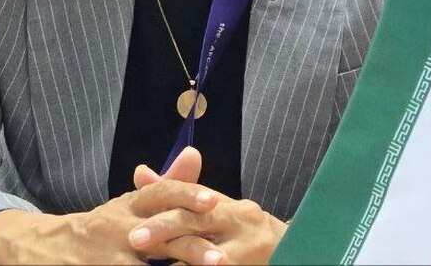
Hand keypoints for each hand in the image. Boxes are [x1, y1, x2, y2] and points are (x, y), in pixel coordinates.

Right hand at [0, 148, 215, 264]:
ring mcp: (104, 259)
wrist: (39, 249)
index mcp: (128, 207)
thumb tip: (195, 153)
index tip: (214, 202)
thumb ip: (165, 184)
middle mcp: (117, 230)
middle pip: (159, 237)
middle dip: (191, 251)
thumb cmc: (98, 228)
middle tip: (222, 260)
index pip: (160, 193)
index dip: (187, 196)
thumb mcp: (127, 205)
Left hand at [130, 158, 287, 265]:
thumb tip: (139, 173)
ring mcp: (250, 249)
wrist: (297, 250)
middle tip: (136, 241)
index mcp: (229, 207)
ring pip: (207, 256)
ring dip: (178, 263)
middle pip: (197, 222)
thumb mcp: (216, 209)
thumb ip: (180, 193)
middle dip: (164, 231)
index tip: (134, 227)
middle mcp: (241, 223)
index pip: (193, 202)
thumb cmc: (244, 232)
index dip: (162, 213)